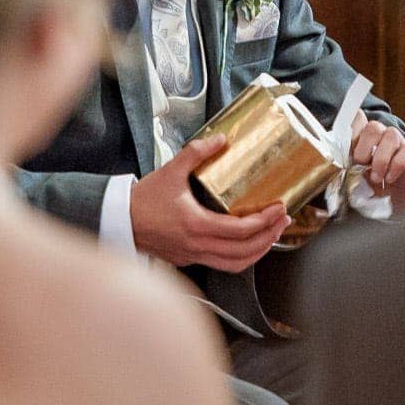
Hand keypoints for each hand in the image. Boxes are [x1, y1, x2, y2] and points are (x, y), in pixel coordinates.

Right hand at [130, 135, 288, 271]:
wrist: (121, 220)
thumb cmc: (144, 199)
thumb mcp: (171, 170)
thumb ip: (196, 153)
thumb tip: (221, 139)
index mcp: (196, 225)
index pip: (240, 230)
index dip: (264, 221)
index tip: (279, 208)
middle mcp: (198, 245)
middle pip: (245, 251)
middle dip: (269, 237)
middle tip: (283, 220)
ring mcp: (194, 256)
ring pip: (236, 264)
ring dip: (259, 251)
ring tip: (272, 234)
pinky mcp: (189, 259)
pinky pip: (223, 265)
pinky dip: (242, 257)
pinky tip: (249, 244)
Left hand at [349, 112, 404, 211]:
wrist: (398, 201)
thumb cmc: (374, 187)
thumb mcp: (357, 179)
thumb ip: (350, 169)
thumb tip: (345, 168)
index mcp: (363, 137)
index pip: (357, 119)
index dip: (352, 130)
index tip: (347, 151)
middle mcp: (381, 135)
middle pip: (373, 127)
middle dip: (364, 148)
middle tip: (361, 166)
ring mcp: (398, 141)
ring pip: (391, 135)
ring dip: (381, 159)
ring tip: (376, 178)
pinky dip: (397, 165)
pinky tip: (390, 178)